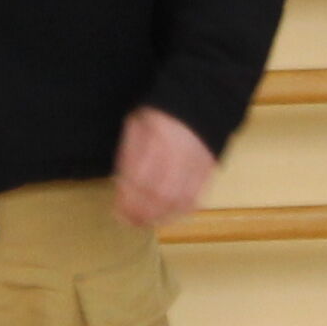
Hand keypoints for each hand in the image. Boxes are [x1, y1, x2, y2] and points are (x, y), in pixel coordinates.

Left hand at [109, 106, 219, 229]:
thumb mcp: (135, 126)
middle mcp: (176, 155)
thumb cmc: (159, 115)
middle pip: (159, 194)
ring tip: (145, 223)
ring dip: (160, 217)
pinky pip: (196, 196)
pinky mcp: (208, 170)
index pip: (140, 179)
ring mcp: (195, 164)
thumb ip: (128, 155)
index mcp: (155, 140)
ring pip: (178, 199)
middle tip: (130, 222)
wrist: (198, 102)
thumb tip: (120, 185)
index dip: (128, 200)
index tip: (118, 211)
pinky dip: (180, 211)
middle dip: (142, 214)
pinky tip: (168, 216)